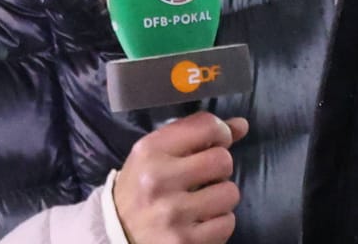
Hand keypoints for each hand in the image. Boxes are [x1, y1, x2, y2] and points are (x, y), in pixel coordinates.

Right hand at [113, 111, 248, 243]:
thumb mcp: (156, 155)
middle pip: (223, 160)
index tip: (217, 143)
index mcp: (150, 151)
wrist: (116, 234)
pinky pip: (227, 223)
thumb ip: (196, 136)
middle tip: (205, 178)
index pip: (206, 126)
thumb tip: (242, 125)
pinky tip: (200, 222)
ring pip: (230, 193)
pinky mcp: (184, 242)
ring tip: (202, 202)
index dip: (221, 132)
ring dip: (221, 198)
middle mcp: (158, 180)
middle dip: (220, 169)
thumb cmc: (141, 188)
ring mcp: (172, 214)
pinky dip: (218, 223)